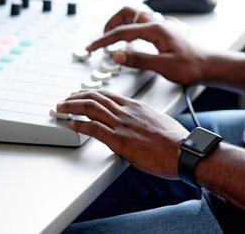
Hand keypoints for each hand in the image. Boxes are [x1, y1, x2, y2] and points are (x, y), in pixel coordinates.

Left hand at [56, 90, 188, 178]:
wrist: (183, 150)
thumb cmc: (176, 140)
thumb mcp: (158, 122)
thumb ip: (144, 120)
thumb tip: (139, 127)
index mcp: (136, 106)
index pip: (108, 95)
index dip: (91, 93)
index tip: (81, 94)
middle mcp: (127, 111)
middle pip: (95, 98)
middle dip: (76, 97)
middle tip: (65, 99)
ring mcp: (122, 124)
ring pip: (90, 108)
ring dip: (72, 107)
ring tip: (61, 108)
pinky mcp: (119, 140)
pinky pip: (93, 128)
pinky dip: (79, 125)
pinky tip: (71, 125)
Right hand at [87, 5, 209, 84]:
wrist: (208, 65)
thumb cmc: (191, 66)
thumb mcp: (163, 66)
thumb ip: (139, 60)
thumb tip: (116, 56)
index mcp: (155, 30)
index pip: (122, 32)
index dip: (104, 40)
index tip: (91, 47)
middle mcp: (156, 24)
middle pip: (126, 13)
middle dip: (110, 24)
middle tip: (102, 41)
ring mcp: (158, 27)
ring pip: (132, 16)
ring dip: (119, 25)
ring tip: (111, 40)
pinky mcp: (161, 33)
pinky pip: (139, 24)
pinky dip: (128, 29)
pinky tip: (127, 43)